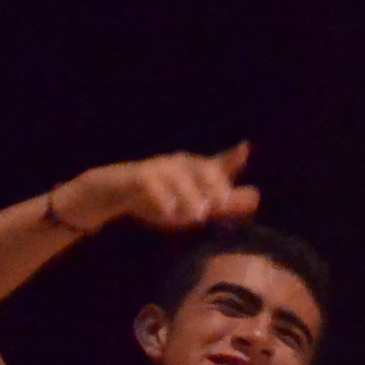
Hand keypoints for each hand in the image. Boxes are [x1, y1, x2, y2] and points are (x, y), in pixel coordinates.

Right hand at [68, 143, 260, 235]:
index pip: (216, 164)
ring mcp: (156, 168)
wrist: (108, 197)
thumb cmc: (155, 201)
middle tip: (218, 207)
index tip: (245, 149)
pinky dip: (162, 199)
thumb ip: (222, 205)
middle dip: (213, 186)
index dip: (231, 159)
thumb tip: (257, 196)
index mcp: (192, 169)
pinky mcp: (135, 177)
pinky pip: (151, 184)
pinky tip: (169, 212)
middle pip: (201, 168)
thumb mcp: (191, 208)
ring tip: (197, 216)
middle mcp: (177, 164)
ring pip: (178, 177)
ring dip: (189, 196)